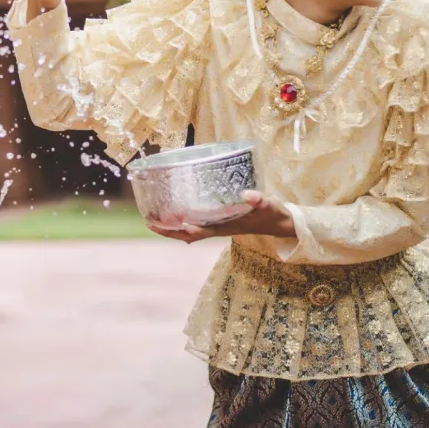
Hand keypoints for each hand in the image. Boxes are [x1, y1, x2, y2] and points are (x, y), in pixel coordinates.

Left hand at [146, 190, 296, 243]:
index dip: (187, 229)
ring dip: (171, 228)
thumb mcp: (269, 205)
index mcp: (228, 226)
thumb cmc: (273, 213)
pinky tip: (172, 218)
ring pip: (190, 230)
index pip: (203, 230)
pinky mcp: (219, 221)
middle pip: (189, 233)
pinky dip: (182, 222)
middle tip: (148, 223)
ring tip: (152, 220)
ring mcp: (218, 226)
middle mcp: (219, 228)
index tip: (173, 224)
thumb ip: (259, 200)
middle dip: (169, 231)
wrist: (279, 222)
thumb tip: (248, 194)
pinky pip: (196, 224)